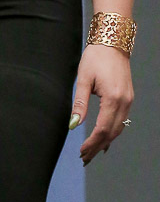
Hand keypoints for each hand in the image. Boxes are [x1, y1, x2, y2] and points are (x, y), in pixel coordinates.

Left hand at [70, 43, 133, 163]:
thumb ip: (79, 103)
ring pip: (118, 128)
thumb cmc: (96, 58)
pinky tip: (105, 140)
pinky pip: (122, 120)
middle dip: (97, 146)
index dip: (92, 142)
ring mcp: (129, 100)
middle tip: (84, 158)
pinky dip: (113, 132)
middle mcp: (125, 102)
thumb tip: (73, 124)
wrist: (113, 43)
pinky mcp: (128, 97)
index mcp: (113, 98)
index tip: (81, 152)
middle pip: (112, 132)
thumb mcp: (83, 79)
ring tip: (92, 153)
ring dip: (105, 141)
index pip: (103, 129)